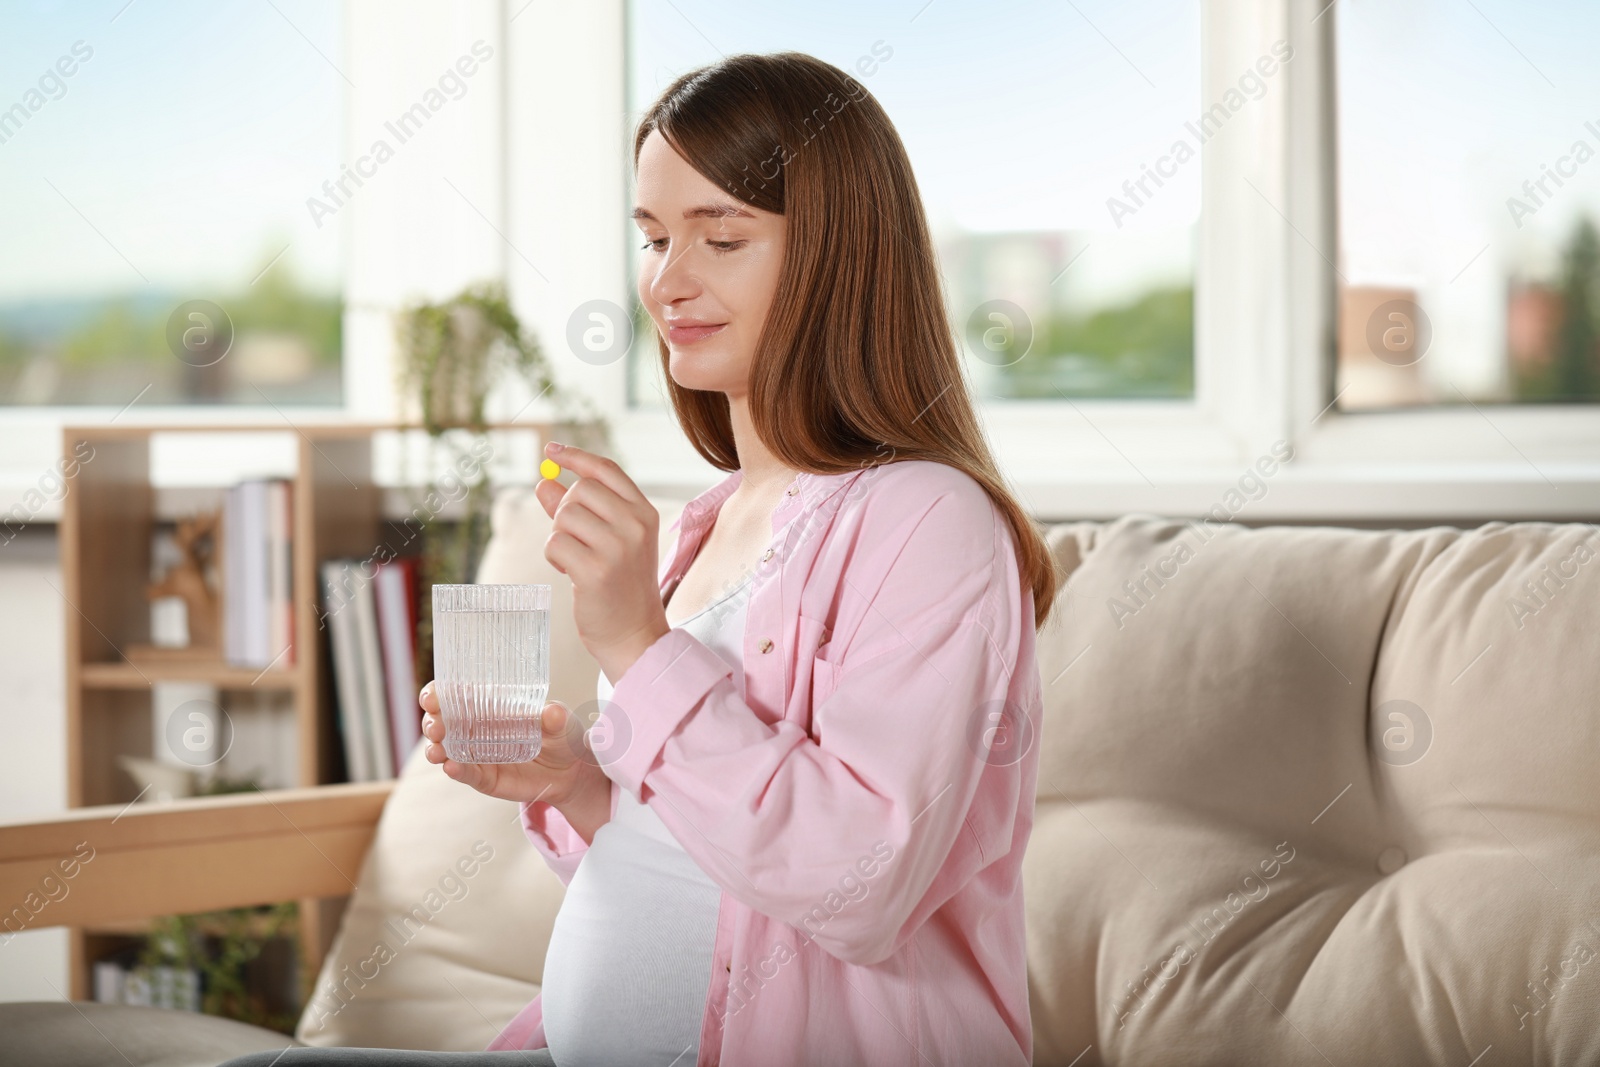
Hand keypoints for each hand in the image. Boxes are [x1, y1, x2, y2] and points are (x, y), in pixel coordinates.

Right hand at [419, 680, 603, 808]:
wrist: (571, 771)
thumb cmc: (562, 736)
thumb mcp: (562, 723)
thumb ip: (555, 717)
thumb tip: (552, 711)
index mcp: (489, 706)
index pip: (456, 695)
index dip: (438, 694)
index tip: (432, 697)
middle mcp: (476, 728)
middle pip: (442, 722)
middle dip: (432, 723)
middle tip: (436, 727)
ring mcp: (477, 754)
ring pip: (446, 749)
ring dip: (436, 748)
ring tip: (437, 750)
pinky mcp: (484, 777)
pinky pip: (465, 774)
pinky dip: (456, 770)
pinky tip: (450, 766)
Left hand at [537, 440, 670, 680]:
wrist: (634, 635)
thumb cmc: (619, 587)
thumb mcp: (607, 542)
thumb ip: (577, 511)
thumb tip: (543, 482)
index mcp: (644, 513)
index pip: (606, 471)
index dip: (575, 457)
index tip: (551, 451)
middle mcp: (635, 525)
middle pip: (579, 490)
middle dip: (564, 511)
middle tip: (574, 539)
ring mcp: (618, 547)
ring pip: (564, 516)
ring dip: (558, 537)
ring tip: (574, 559)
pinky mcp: (596, 570)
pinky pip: (556, 543)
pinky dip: (555, 556)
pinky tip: (570, 572)